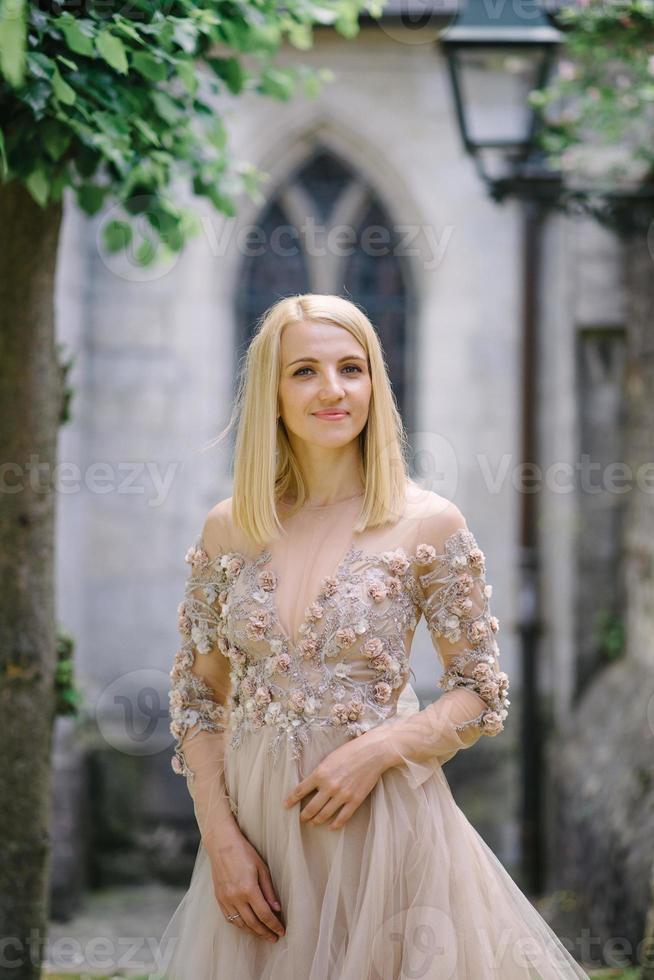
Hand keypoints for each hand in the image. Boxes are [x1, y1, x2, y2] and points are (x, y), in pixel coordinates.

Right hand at [206, 824, 285, 942]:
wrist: (222, 844)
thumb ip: (269, 891)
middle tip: (274, 937)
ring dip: (253, 932)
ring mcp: (225, 900)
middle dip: (265, 933)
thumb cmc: (245, 853)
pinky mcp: (219, 899)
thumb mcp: (262, 868)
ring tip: (263, 934)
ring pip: (240, 924)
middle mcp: (235, 898)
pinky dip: (240, 925)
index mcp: (248, 889)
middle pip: (252, 923)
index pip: (264, 914)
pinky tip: (247, 926)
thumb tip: (277, 909)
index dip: (274, 925)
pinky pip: (229, 918)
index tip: (281, 932)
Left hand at [281, 729, 390, 829]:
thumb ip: (320, 772)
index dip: (291, 800)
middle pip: (311, 807)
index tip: (285, 805)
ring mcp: (342, 795)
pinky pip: (342, 817)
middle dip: (304, 815)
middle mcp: (329, 786)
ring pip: (325, 815)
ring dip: (317, 821)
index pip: (300, 790)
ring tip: (313, 823)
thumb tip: (312, 783)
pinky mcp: (355, 800)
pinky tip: (331, 826)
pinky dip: (335, 824)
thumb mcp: (329, 758)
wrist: (372, 752)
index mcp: (320, 773)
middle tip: (301, 818)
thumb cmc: (350, 751)